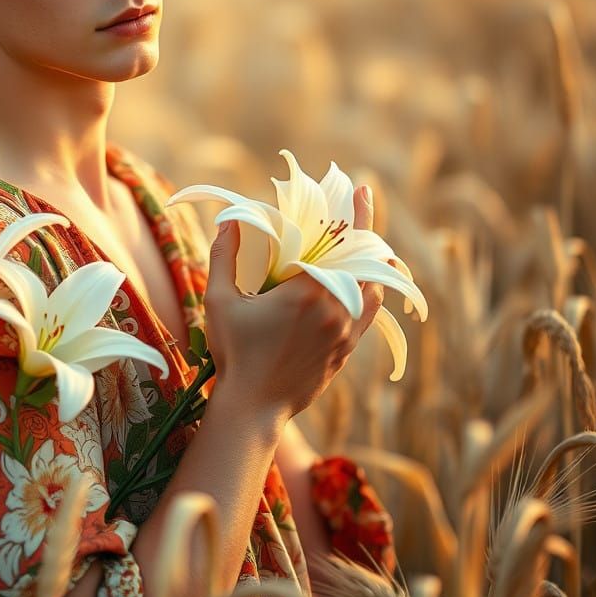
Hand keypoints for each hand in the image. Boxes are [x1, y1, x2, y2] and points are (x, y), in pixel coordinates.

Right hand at [203, 184, 382, 419]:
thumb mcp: (221, 301)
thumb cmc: (233, 353)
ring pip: (371, 285)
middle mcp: (335, 309)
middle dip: (364, 227)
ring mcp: (346, 331)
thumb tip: (229, 221)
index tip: (360, 189)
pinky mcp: (347, 349)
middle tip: (361, 200)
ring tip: (368, 236)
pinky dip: (374, 289)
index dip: (352, 215)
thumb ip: (224, 257)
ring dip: (372, 258)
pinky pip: (371, 312)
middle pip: (359, 260)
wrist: (254, 407)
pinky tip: (371, 278)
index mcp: (306, 292)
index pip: (337, 244)